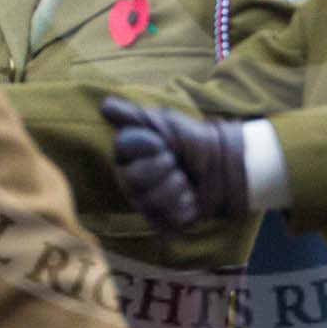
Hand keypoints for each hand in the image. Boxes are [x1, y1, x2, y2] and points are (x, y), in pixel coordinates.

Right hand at [100, 98, 247, 231]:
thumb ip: (134, 116)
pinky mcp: (162, 222)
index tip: (163, 142)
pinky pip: (169, 217)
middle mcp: (130, 181)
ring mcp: (145, 203)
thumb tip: (105, 106)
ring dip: (177, 185)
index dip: (150, 145)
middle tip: (175, 161)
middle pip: (134, 179)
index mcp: (126, 156)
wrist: (221, 164)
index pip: (124, 149)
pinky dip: (186, 203)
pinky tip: (190, 196)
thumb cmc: (191, 141)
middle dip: (164, 166)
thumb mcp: (166, 122)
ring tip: (185, 179)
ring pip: (152, 200)